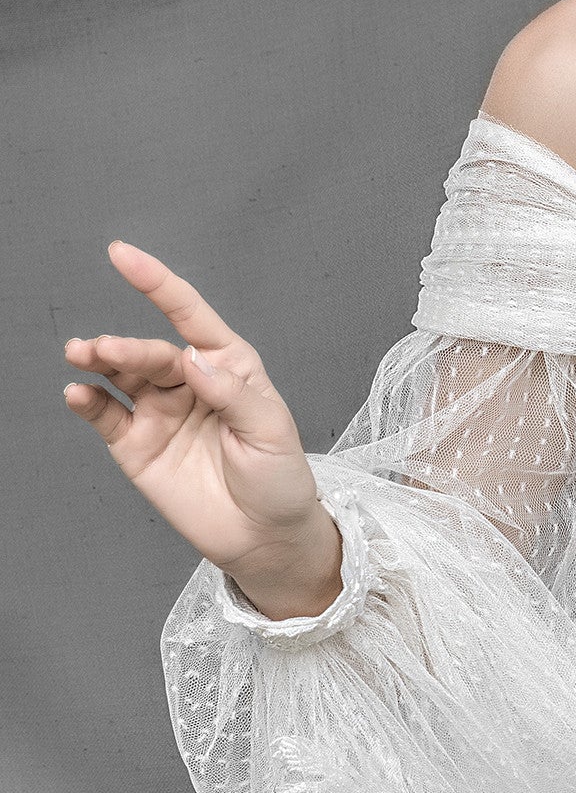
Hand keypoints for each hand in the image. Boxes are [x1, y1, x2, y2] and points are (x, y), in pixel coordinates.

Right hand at [63, 242, 343, 617]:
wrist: (265, 537)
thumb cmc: (279, 478)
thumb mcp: (271, 431)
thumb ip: (232, 393)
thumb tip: (192, 359)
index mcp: (229, 366)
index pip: (189, 315)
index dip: (156, 283)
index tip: (122, 255)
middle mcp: (190, 381)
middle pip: (152, 352)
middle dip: (127, 346)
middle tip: (103, 350)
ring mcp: (159, 411)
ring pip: (122, 375)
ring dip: (100, 362)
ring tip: (81, 355)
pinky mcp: (137, 445)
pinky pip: (106, 416)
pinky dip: (88, 402)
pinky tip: (77, 395)